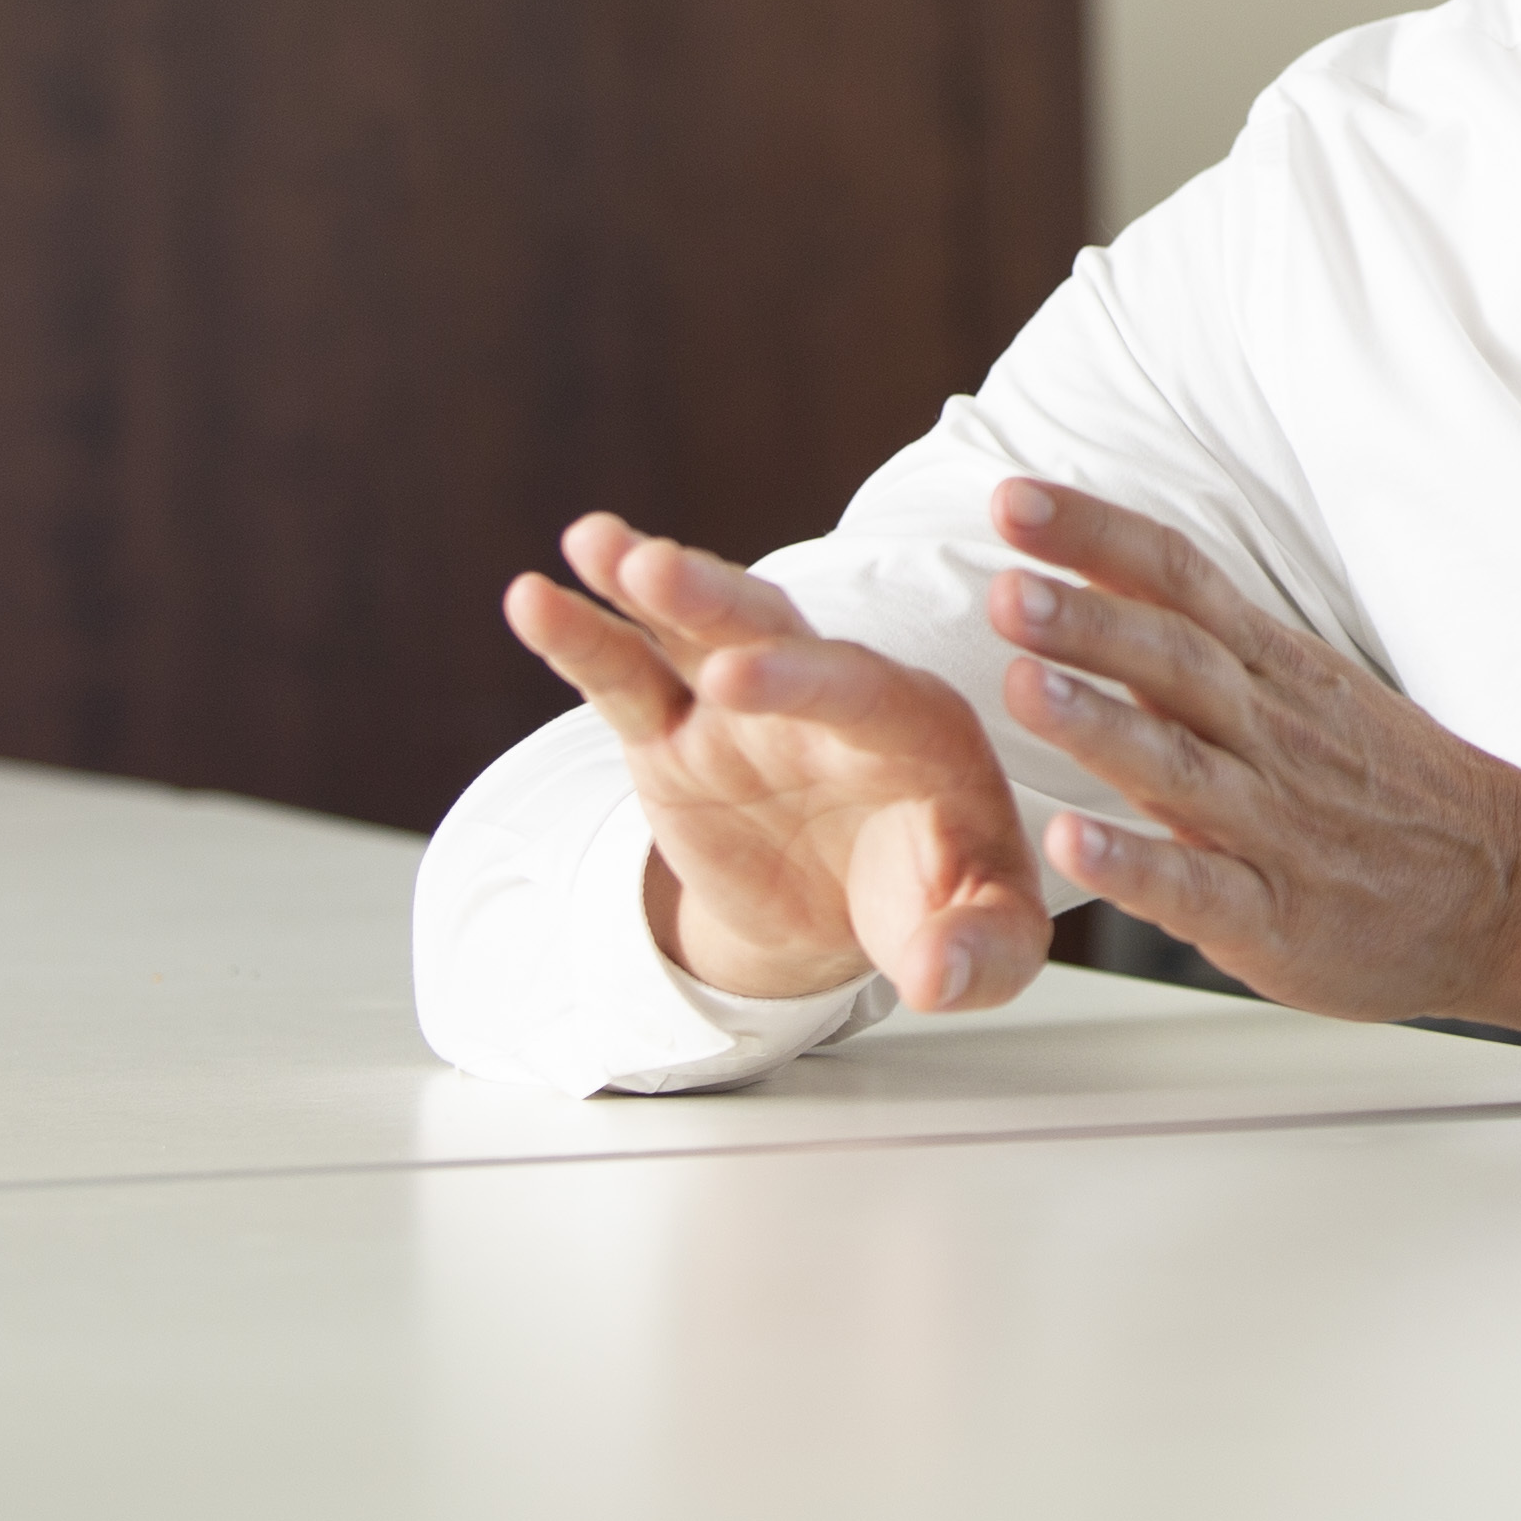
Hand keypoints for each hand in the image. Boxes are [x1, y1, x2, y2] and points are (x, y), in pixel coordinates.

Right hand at [499, 512, 1049, 1017]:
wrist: (869, 904)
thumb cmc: (943, 906)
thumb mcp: (988, 942)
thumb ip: (978, 953)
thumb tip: (934, 979)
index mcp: (919, 728)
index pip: (861, 692)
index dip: (799, 682)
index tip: (730, 680)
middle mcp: (832, 694)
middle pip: (776, 631)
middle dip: (715, 601)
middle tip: (654, 570)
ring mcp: (747, 707)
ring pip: (699, 630)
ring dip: (650, 584)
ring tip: (591, 541)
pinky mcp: (679, 732)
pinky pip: (628, 678)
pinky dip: (584, 639)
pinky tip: (533, 599)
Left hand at [978, 478, 1520, 1076]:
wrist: (1512, 885)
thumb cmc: (1395, 789)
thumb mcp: (1313, 686)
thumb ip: (1210, 642)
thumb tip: (1099, 574)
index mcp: (1275, 671)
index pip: (1180, 579)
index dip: (1096, 535)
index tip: (1014, 498)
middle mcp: (1271, 735)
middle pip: (1174, 661)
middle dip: (1087, 620)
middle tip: (1008, 584)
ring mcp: (1274, 826)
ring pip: (1178, 765)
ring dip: (1098, 723)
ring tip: (1022, 684)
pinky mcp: (1276, 917)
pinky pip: (1198, 887)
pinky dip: (1135, 864)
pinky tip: (1073, 842)